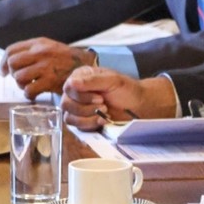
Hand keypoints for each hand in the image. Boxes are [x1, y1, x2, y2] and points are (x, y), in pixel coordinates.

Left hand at [3, 38, 95, 97]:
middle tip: (20, 79)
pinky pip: (29, 90)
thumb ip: (31, 51)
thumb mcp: (49, 47)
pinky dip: (29, 94)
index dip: (3, 62)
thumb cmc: (66, 59)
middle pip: (12, 63)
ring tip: (29, 86)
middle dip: (12, 74)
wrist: (86, 67)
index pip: (11, 50)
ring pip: (19, 78)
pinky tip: (34, 94)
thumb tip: (9, 62)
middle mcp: (40, 53)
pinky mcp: (50, 81)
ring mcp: (45, 67)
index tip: (3, 71)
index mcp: (38, 43)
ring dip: (21, 85)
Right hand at [62, 68, 176, 129]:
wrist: (138, 106)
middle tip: (104, 105)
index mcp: (80, 77)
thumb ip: (92, 81)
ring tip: (105, 113)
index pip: (69, 87)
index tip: (100, 97)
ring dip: (88, 117)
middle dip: (86, 107)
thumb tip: (71, 83)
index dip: (82, 95)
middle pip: (66, 103)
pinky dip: (89, 124)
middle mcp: (75, 92)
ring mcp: (77, 108)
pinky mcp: (82, 121)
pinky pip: (76, 126)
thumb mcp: (112, 80)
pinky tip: (102, 121)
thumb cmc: (126, 90)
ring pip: (69, 116)